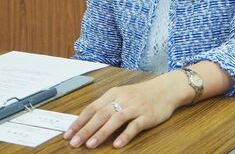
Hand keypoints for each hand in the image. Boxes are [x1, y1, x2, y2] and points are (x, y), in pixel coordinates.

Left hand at [63, 72, 188, 148]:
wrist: (166, 89)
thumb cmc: (141, 94)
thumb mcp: (122, 95)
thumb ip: (107, 106)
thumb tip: (87, 121)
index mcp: (113, 93)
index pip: (92, 108)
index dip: (79, 122)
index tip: (68, 134)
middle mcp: (123, 99)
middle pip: (101, 114)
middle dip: (85, 129)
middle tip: (74, 143)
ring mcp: (135, 107)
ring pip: (115, 119)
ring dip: (101, 132)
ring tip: (90, 145)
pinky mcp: (147, 115)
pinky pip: (134, 126)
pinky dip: (125, 135)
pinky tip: (117, 144)